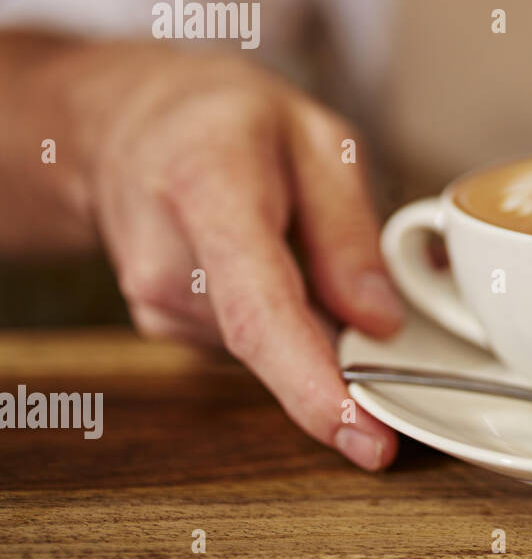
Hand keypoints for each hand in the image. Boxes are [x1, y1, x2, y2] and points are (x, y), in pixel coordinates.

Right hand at [65, 43, 405, 468]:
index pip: (261, 312)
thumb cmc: (228, 121)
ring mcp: (156, 304)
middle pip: (275, 342)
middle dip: (341, 346)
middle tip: (371, 301)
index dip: (316, 386)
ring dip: (310, 319)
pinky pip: (255, 343)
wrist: (123, 125)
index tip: (366, 438)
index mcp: (209, 193)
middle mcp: (169, 263)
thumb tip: (381, 324)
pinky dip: (284, 319)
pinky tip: (270, 262)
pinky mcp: (165, 329)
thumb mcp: (316, 139)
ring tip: (295, 238)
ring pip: (271, 347)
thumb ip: (350, 230)